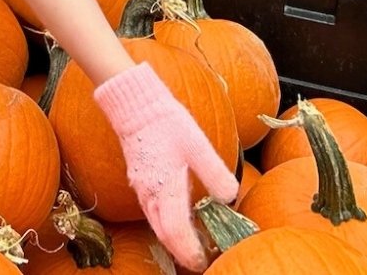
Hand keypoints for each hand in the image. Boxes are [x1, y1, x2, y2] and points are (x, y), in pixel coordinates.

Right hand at [94, 62, 237, 270]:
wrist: (136, 106)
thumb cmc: (167, 122)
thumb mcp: (196, 144)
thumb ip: (213, 171)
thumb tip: (230, 196)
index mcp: (165, 189)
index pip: (176, 233)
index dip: (189, 251)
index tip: (203, 262)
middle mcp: (150, 195)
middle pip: (164, 235)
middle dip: (181, 251)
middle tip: (199, 261)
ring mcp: (142, 188)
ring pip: (157, 224)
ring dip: (173, 239)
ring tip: (191, 244)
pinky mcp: (140, 179)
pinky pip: (152, 211)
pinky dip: (165, 223)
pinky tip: (177, 217)